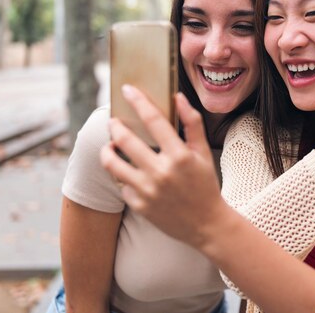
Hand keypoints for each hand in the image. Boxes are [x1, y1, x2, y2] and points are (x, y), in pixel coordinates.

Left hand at [100, 87, 226, 247]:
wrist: (206, 224)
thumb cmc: (205, 185)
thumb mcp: (203, 153)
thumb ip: (192, 124)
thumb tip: (178, 97)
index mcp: (179, 156)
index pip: (153, 120)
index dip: (138, 101)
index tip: (127, 89)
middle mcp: (161, 172)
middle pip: (125, 139)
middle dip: (115, 125)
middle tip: (114, 121)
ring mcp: (147, 190)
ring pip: (112, 162)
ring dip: (108, 150)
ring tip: (111, 146)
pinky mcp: (138, 205)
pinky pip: (121, 184)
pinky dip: (122, 176)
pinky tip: (129, 173)